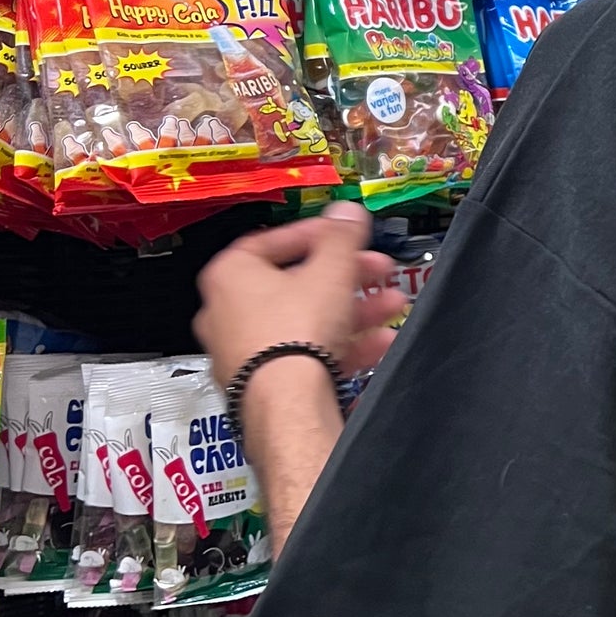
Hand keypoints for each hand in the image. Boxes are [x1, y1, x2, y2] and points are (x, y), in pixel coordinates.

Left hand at [194, 201, 407, 389]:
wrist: (287, 404)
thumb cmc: (291, 336)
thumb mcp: (330, 271)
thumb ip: (341, 237)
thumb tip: (346, 213)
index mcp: (230, 274)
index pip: (272, 241)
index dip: (316, 236)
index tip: (343, 237)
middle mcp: (227, 312)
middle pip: (296, 285)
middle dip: (345, 279)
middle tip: (375, 273)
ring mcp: (244, 351)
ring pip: (304, 323)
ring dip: (351, 313)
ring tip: (388, 308)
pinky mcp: (262, 382)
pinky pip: (304, 356)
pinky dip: (341, 347)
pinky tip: (377, 345)